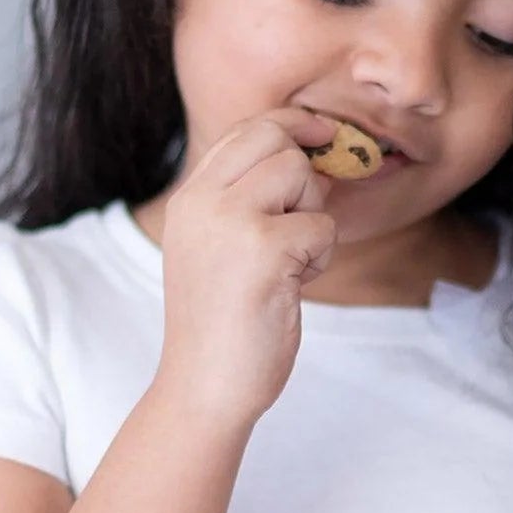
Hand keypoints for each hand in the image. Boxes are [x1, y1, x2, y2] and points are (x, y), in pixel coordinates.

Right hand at [154, 107, 342, 424]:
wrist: (205, 387)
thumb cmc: (224, 324)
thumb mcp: (217, 248)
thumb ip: (245, 200)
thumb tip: (307, 154)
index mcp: (189, 199)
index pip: (246, 129)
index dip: (292, 125)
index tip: (323, 133)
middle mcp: (202, 201)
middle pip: (276, 139)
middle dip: (305, 174)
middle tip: (301, 221)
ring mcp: (230, 221)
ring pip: (301, 175)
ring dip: (313, 219)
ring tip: (289, 263)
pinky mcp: (265, 249)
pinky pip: (322, 226)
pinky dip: (320, 256)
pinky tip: (292, 287)